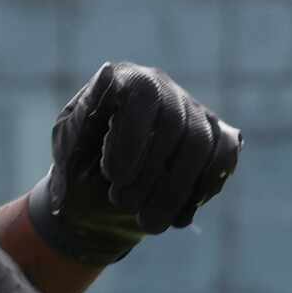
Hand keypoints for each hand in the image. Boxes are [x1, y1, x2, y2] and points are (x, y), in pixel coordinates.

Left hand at [26, 62, 241, 264]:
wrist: (99, 192)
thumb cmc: (79, 161)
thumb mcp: (69, 144)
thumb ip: (83, 114)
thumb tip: (106, 71)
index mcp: (127, 80)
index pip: (144, 95)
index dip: (132, 138)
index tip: (112, 177)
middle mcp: (165, 88)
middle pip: (174, 124)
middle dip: (149, 173)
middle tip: (122, 203)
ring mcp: (192, 112)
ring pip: (200, 145)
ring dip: (173, 190)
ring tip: (148, 222)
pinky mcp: (213, 138)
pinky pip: (222, 157)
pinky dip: (203, 189)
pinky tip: (178, 215)